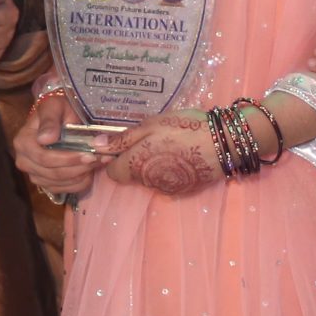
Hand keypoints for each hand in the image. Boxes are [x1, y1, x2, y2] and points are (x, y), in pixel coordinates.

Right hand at [13, 90, 112, 197]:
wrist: (60, 117)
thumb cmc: (58, 110)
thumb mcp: (54, 106)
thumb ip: (49, 120)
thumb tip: (45, 138)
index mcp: (23, 142)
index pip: (45, 158)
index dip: (68, 159)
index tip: (89, 154)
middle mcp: (24, 161)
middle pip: (54, 173)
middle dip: (80, 167)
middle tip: (101, 158)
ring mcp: (34, 174)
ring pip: (61, 183)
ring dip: (82, 175)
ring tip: (99, 161)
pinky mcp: (45, 183)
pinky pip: (64, 189)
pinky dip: (80, 182)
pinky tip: (90, 170)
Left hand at [105, 111, 226, 195]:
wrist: (220, 143)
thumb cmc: (182, 128)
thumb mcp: (149, 126)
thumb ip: (122, 139)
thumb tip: (95, 146)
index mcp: (136, 165)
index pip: (112, 172)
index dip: (115, 159)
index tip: (125, 145)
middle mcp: (148, 182)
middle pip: (131, 175)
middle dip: (135, 161)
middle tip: (151, 140)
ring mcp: (167, 188)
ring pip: (149, 179)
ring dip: (152, 165)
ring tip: (169, 145)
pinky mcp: (183, 189)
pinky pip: (167, 181)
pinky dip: (169, 171)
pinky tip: (181, 155)